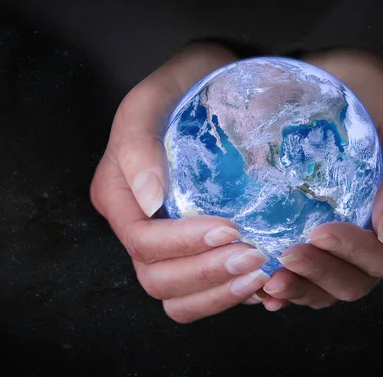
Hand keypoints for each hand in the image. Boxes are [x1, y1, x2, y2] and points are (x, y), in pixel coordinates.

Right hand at [90, 43, 272, 322]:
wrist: (214, 85)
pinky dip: (228, 298)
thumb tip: (149, 202)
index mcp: (120, 196)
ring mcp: (166, 243)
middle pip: (158, 279)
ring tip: (261, 276)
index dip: (185, 244)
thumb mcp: (153, 100)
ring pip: (177, 297)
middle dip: (207, 275)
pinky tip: (262, 284)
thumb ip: (138, 146)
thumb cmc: (183, 86)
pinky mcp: (192, 250)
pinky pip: (202, 294)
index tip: (230, 229)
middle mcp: (137, 226)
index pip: (143, 241)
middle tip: (255, 257)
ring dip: (219, 294)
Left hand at [260, 49, 382, 311]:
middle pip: (361, 278)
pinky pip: (312, 280)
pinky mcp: (324, 242)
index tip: (320, 231)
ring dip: (304, 290)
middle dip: (324, 273)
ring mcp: (351, 241)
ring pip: (334, 287)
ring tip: (271, 281)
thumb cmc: (362, 92)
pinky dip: (292, 289)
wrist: (322, 78)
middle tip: (286, 257)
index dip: (358, 252)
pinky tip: (266, 287)